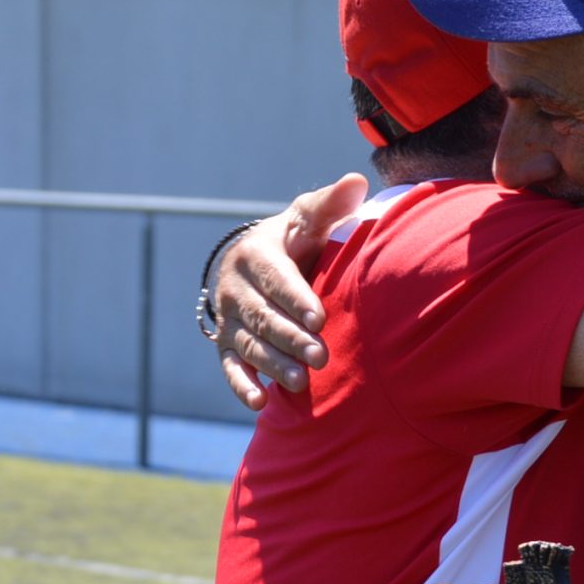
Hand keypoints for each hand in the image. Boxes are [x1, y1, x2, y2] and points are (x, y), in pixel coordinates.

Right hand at [212, 173, 362, 407]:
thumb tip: (357, 181)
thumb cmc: (295, 239)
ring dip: (273, 365)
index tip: (320, 319)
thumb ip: (331, 205)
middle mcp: (234, 288)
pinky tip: (260, 402)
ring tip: (301, 382)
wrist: (260, 264)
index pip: (276, 279)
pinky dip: (241, 385)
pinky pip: (231, 367)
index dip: (296, 299)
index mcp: (255, 254)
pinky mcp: (226, 345)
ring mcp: (228, 319)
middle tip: (320, 357)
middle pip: (262, 316)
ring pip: (249, 345)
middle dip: (290, 338)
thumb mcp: (308, 218)